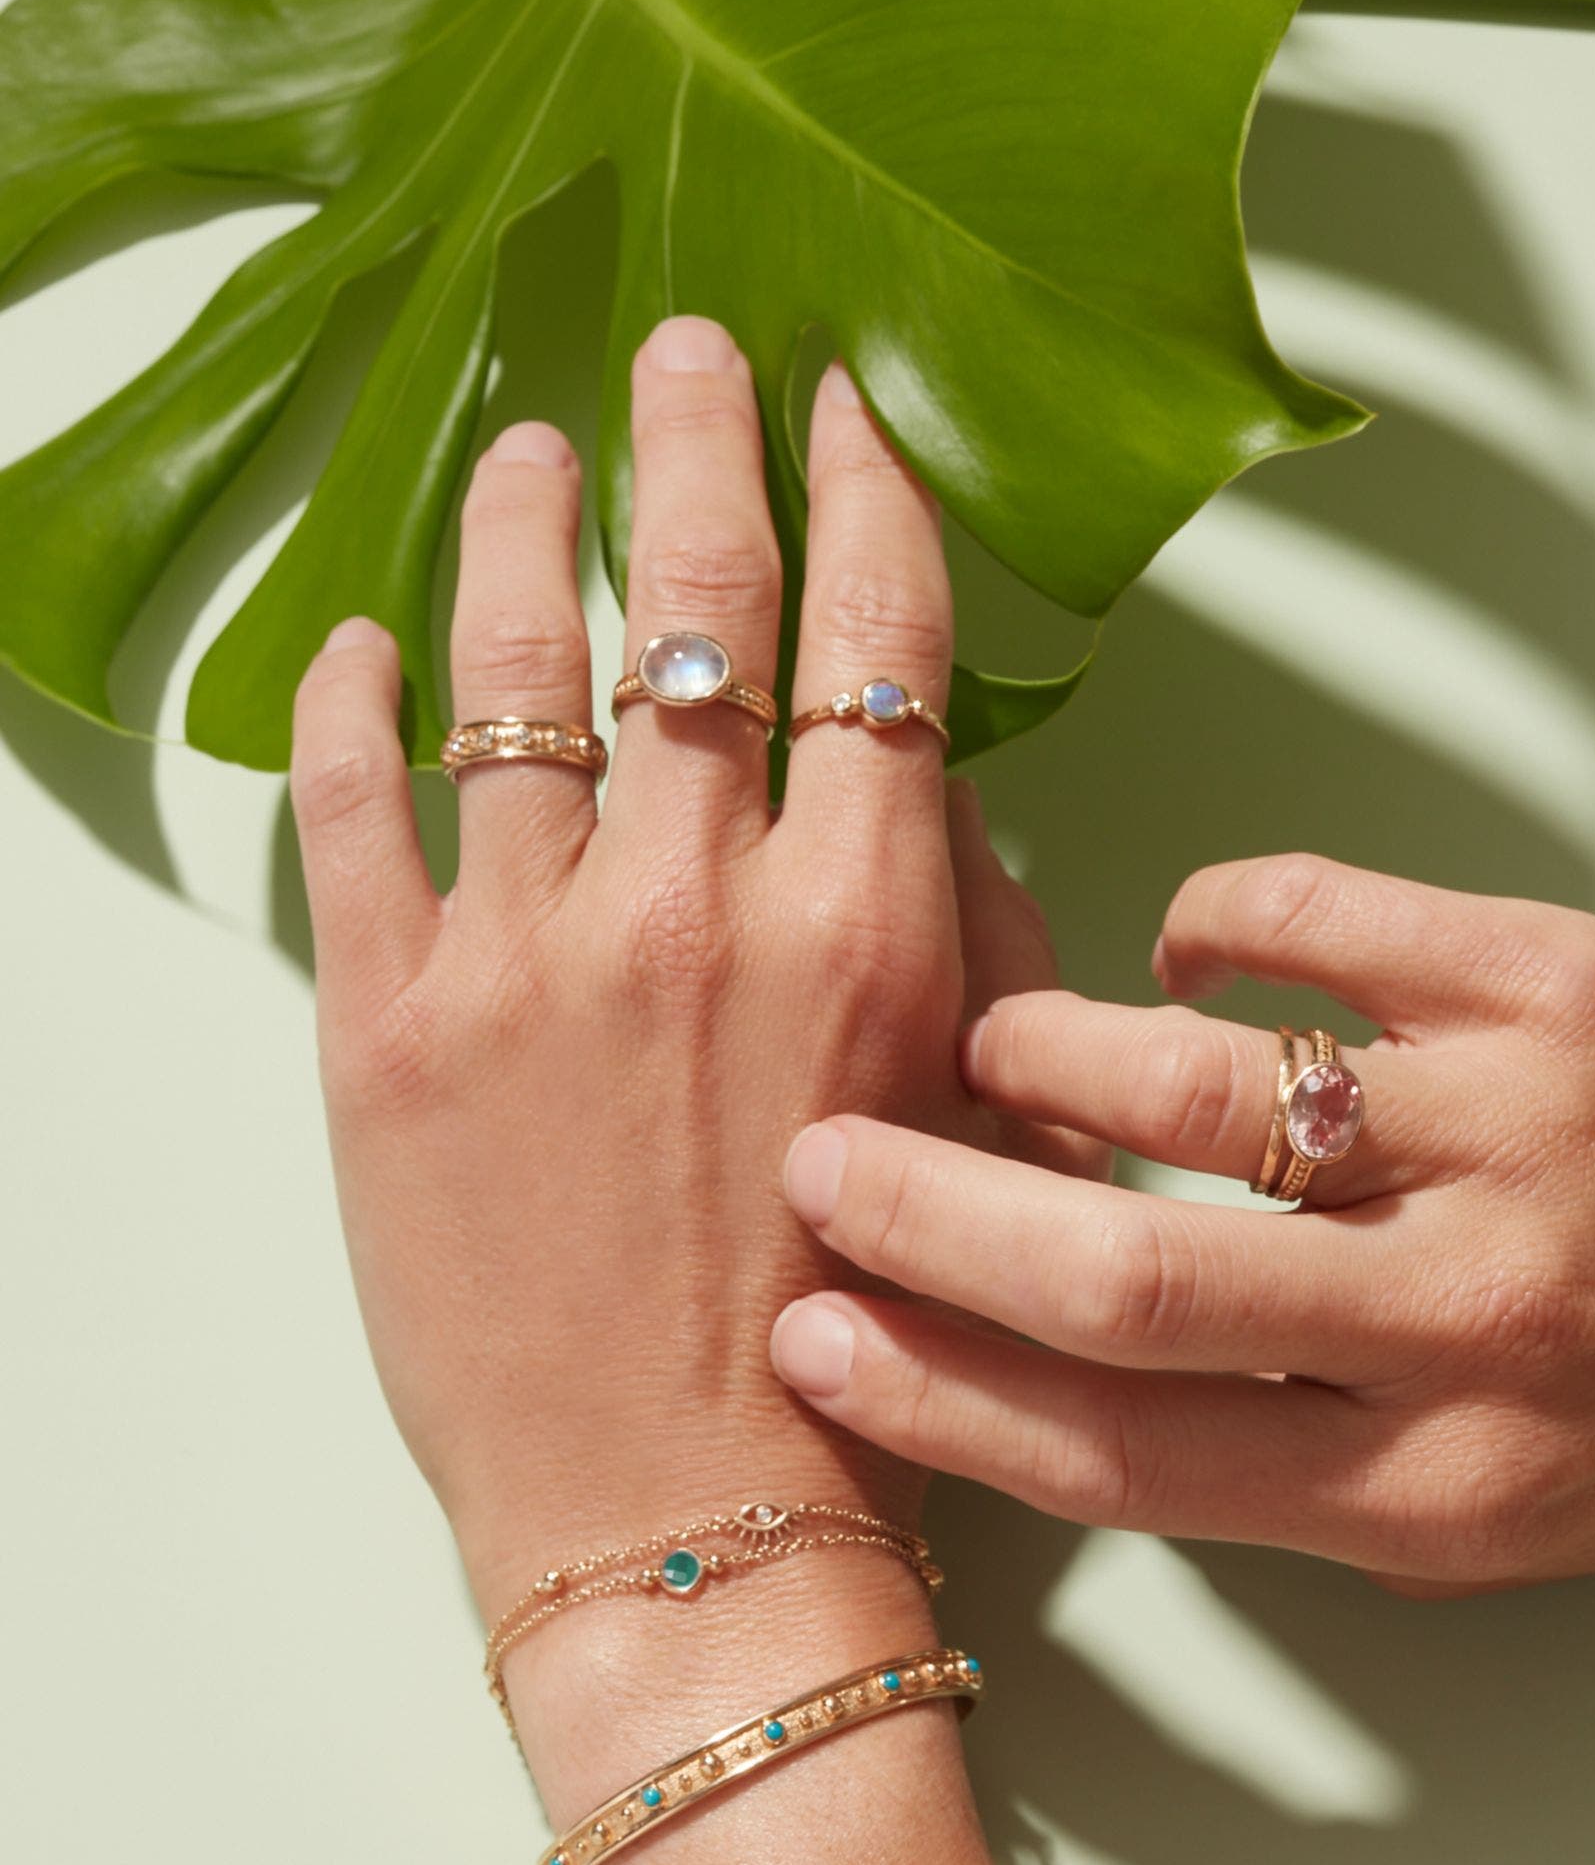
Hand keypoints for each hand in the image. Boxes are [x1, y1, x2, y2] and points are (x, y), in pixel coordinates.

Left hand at [290, 324, 1064, 1689]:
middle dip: (693, 438)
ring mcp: (526, 954)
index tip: (841, 401)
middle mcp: (696, 902)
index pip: (870, 632)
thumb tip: (932, 803)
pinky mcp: (386, 1023)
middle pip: (694, 597)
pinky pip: (351, 809)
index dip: (860, 484)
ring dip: (514, 527)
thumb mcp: (975, 1130)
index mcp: (864, 920)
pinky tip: (357, 638)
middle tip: (681, 344)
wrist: (691, 1520)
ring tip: (518, 451)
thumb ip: (963, 944)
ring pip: (509, 666)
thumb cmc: (861, 1349)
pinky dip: (349, 702)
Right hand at [768, 854, 1594, 1584]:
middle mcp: (1463, 1328)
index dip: (931, 1391)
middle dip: (924, 1211)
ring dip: (1043, 1048)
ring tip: (998, 1043)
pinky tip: (1188, 956)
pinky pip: (1313, 919)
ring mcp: (1512, 1139)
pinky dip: (1210, 927)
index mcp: (1425, 1493)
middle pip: (1120, 1271)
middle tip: (825, 1158)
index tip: (811, 1333)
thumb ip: (1276, 1456)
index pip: (1116, 1455)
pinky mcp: (1560, 983)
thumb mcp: (1481, 1514)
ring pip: (1193, 1076)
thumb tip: (1042, 1358)